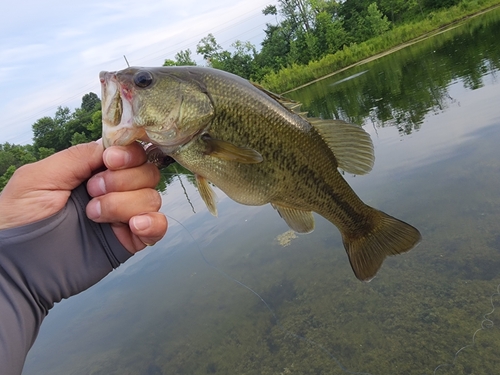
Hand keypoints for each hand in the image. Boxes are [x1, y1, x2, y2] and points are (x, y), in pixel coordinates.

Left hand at [0, 141, 166, 252]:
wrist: (19, 267)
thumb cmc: (20, 220)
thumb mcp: (39, 177)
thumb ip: (78, 156)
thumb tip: (112, 146)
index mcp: (93, 171)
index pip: (130, 152)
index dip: (128, 154)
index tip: (110, 161)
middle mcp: (114, 190)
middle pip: (147, 172)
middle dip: (122, 181)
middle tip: (92, 193)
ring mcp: (123, 216)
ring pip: (152, 197)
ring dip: (125, 204)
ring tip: (95, 217)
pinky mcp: (130, 240)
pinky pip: (159, 226)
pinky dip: (153, 223)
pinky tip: (134, 227)